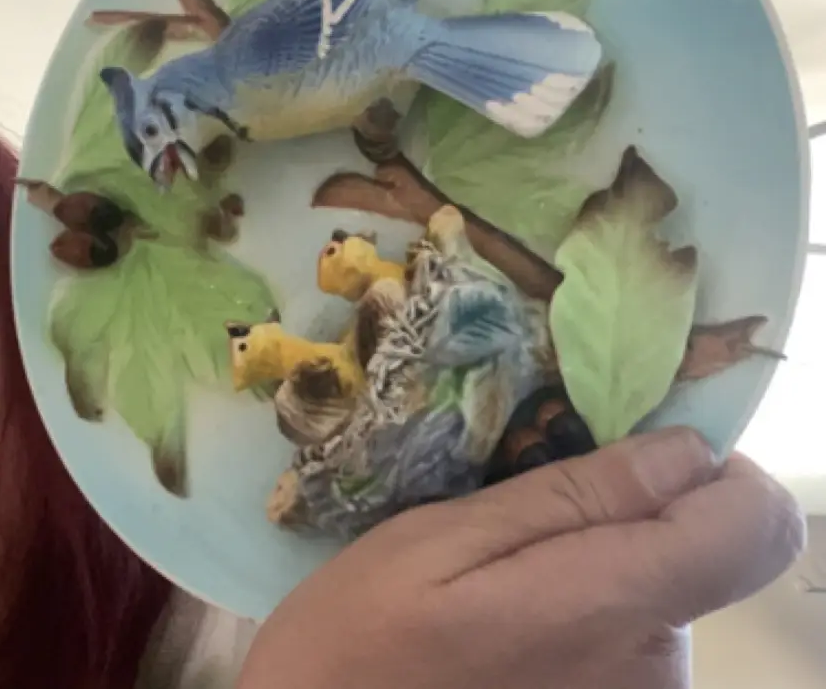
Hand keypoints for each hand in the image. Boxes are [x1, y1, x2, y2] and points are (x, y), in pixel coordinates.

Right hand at [237, 427, 803, 688]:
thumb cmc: (364, 637)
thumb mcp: (446, 539)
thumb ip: (573, 498)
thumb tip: (687, 453)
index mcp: (613, 608)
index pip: (756, 527)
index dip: (724, 473)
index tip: (650, 454)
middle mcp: (655, 671)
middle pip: (701, 552)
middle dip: (630, 514)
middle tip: (527, 514)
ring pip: (663, 590)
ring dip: (601, 561)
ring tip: (508, 572)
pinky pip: (636, 634)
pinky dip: (591, 604)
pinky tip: (517, 615)